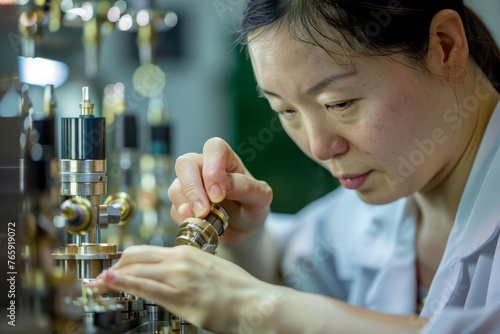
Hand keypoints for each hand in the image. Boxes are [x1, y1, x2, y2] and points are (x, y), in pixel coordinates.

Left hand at [92, 245, 280, 331]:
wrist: (254, 302)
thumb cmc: (236, 288)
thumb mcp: (210, 268)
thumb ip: (188, 267)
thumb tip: (170, 272)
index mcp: (187, 252)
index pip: (145, 251)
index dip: (125, 260)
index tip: (114, 269)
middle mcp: (180, 260)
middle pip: (135, 257)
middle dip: (114, 267)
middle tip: (101, 278)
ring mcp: (179, 278)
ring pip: (136, 271)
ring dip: (113, 277)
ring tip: (97, 284)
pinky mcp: (181, 298)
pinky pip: (145, 287)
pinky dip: (124, 284)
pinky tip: (110, 284)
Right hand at [168, 137, 272, 243]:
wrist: (244, 231)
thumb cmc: (253, 207)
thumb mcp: (260, 198)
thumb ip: (245, 187)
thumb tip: (222, 185)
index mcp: (226, 159)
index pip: (214, 148)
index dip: (212, 168)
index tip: (218, 194)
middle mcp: (204, 167)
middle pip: (185, 163)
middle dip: (192, 188)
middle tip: (203, 210)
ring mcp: (191, 184)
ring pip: (176, 186)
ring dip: (186, 205)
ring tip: (201, 219)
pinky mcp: (182, 203)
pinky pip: (174, 208)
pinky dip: (184, 219)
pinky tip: (198, 224)